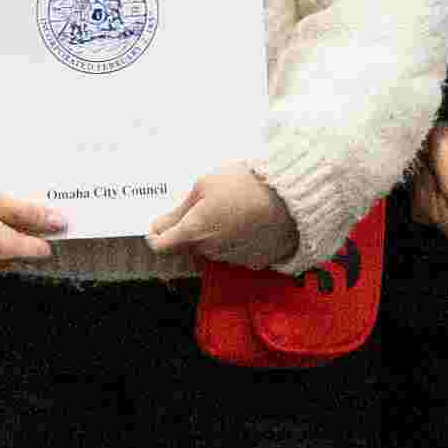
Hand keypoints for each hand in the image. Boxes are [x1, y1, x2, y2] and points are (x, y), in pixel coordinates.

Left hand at [156, 163, 301, 267]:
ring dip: (213, 234)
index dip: (156, 235)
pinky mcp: (252, 261)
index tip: (160, 224)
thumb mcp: (205, 185)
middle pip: (186, 247)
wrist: (291, 199)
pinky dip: (234, 240)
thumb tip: (160, 226)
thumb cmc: (246, 185)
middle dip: (188, 230)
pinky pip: (233, 252)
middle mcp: (209, 251)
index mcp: (194, 232)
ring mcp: (232, 259)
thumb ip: (179, 211)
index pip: (161, 246)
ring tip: (231, 208)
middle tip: (202, 205)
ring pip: (210, 250)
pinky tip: (246, 221)